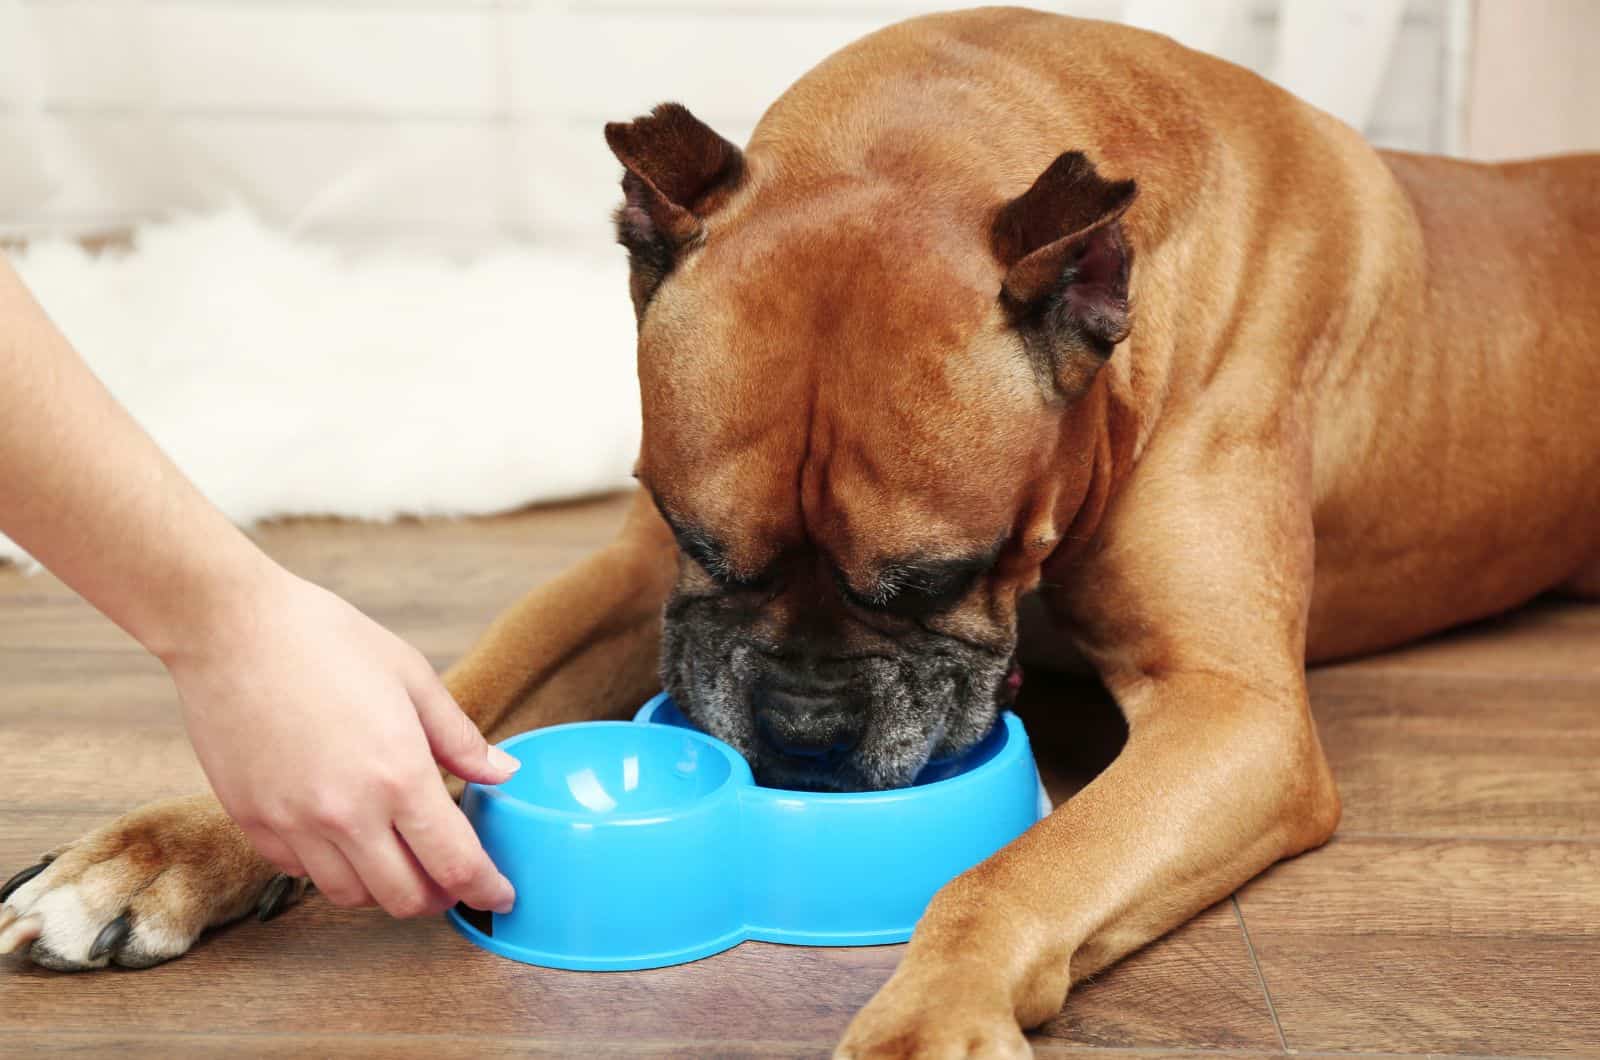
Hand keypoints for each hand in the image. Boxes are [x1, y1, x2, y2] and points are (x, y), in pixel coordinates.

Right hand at [163, 566, 517, 917]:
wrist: (230, 627)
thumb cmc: (326, 639)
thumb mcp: (412, 677)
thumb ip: (460, 737)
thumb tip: (503, 773)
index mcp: (399, 776)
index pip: (455, 864)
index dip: (485, 890)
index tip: (500, 896)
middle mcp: (347, 813)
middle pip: (404, 899)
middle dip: (438, 897)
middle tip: (453, 881)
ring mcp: (293, 823)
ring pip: (350, 895)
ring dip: (384, 889)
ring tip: (400, 861)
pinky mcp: (251, 820)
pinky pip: (299, 871)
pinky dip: (331, 868)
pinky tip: (345, 838)